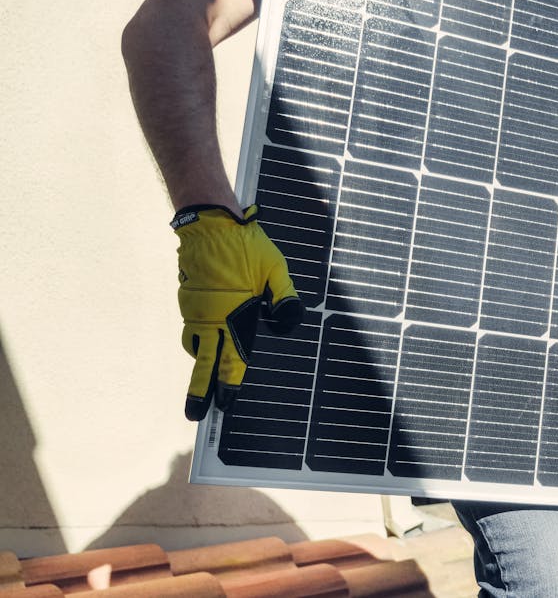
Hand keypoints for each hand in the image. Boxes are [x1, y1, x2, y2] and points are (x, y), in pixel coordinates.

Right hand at [172, 205, 303, 420]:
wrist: (209, 222)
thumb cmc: (247, 245)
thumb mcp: (275, 269)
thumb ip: (284, 299)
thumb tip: (289, 324)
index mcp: (236, 314)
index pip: (234, 358)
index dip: (231, 383)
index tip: (227, 404)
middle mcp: (212, 317)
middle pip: (206, 363)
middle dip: (201, 391)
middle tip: (196, 415)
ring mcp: (195, 310)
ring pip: (196, 347)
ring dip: (199, 366)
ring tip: (200, 389)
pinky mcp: (187, 300)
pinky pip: (191, 329)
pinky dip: (197, 342)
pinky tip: (205, 348)